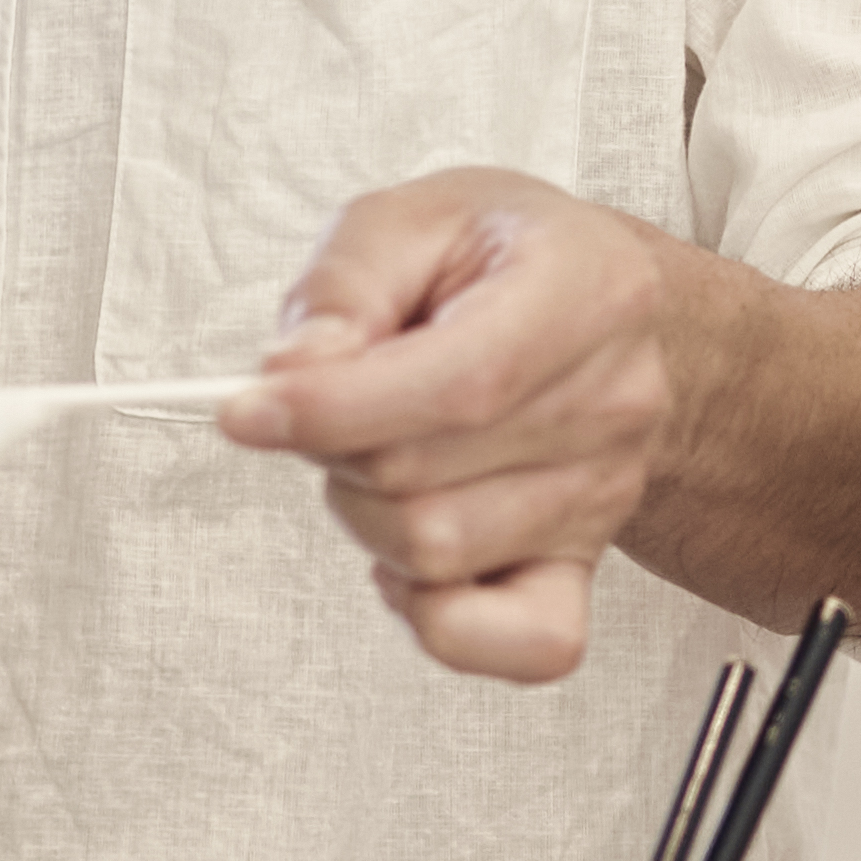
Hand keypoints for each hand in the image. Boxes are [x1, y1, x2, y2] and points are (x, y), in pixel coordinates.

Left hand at [226, 171, 726, 684]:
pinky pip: (519, 644)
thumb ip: (346, 281)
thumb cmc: (505, 260)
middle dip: (333, 447)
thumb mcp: (417, 215)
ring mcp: (602, 495)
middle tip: (331, 403)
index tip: (248, 410)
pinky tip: (410, 559)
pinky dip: (437, 618)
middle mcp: (613, 403)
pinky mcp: (582, 567)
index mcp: (587, 293)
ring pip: (436, 555)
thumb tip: (294, 372)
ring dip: (365, 513)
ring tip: (381, 455)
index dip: (334, 410)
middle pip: (423, 478)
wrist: (602, 312)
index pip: (459, 384)